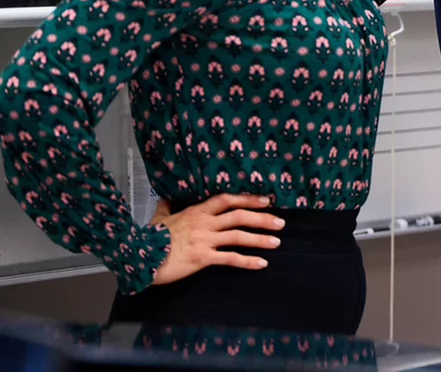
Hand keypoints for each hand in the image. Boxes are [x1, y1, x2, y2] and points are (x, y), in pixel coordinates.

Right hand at [151, 193, 285, 284]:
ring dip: (260, 238)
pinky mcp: (202, 258)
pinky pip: (229, 258)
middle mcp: (205, 222)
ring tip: (277, 242)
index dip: (248, 198)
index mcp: (197, 211)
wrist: (138, 256)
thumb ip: (167, 208)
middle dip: (262, 218)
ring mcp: (204, 239)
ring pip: (238, 236)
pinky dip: (247, 261)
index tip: (266, 200)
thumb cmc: (149, 238)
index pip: (227, 199)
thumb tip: (165, 199)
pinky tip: (261, 264)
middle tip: (280, 222)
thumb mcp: (160, 217)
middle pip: (239, 216)